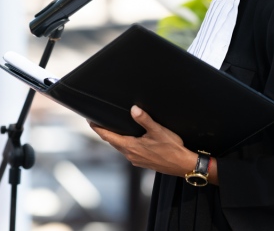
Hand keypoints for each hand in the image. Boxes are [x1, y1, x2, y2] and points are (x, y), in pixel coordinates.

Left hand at [90, 105, 204, 178]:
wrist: (183, 165)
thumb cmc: (172, 149)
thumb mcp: (158, 131)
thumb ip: (145, 119)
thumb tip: (134, 109)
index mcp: (131, 147)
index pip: (108, 137)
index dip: (98, 129)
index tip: (90, 122)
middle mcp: (130, 155)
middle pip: (112, 142)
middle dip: (105, 132)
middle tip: (98, 123)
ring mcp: (136, 160)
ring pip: (120, 147)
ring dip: (115, 139)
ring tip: (112, 130)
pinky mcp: (142, 162)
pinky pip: (128, 152)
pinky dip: (124, 144)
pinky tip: (129, 140)